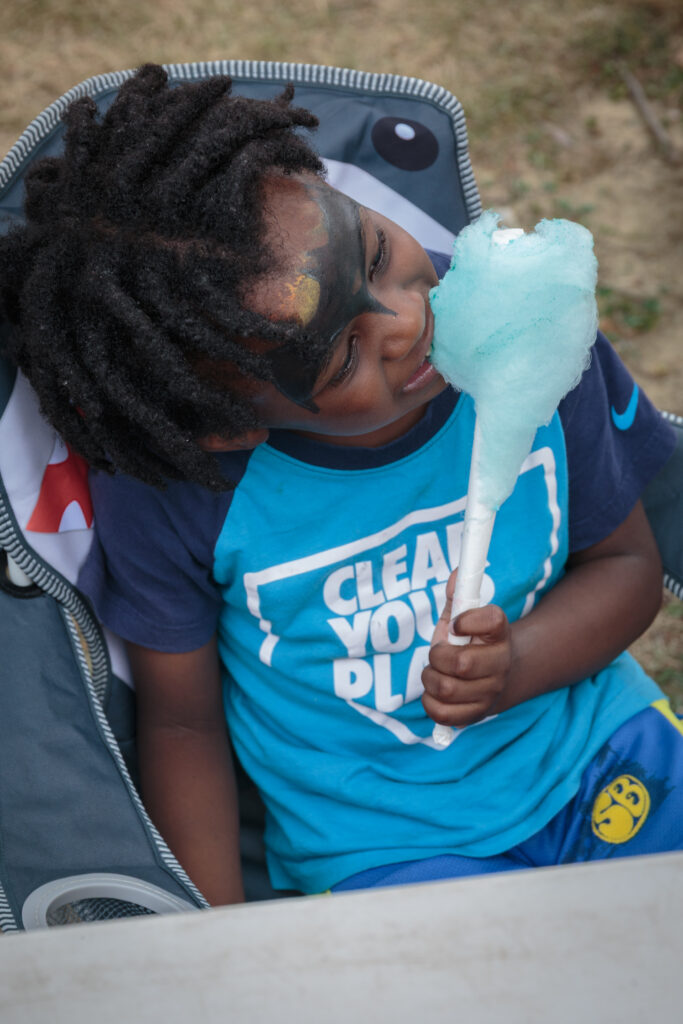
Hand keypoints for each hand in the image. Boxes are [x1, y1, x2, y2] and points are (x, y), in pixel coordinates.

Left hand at [421, 570, 512, 727]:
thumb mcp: (464, 617)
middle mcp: (500, 664)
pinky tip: (434, 692)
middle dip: (437, 656)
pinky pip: (443, 713)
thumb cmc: (470, 643)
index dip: (468, 619)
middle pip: (462, 663)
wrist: (493, 678)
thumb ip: (458, 596)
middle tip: (436, 654)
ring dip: (429, 678)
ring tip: (434, 672)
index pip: (493, 620)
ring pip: (447, 688)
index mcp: (499, 634)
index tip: (454, 624)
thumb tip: (455, 575)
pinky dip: (429, 702)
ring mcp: (490, 692)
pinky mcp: (476, 715)